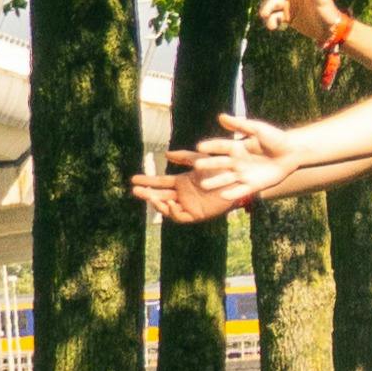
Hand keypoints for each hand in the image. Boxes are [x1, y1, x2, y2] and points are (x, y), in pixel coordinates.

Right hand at [130, 165, 245, 224]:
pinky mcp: (197, 215)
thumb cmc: (222, 169)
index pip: (160, 182)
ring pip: (167, 208)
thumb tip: (165, 154)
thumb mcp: (201, 159)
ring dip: (158, 203)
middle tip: (135, 190)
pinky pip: (180, 216)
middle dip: (147, 193)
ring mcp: (188, 205)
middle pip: (159, 195)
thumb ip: (184, 157)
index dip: (147, 181)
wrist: (238, 180)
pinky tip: (171, 203)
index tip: (133, 179)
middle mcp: (183, 195)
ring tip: (152, 197)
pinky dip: (173, 211)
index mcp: (182, 182)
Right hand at [183, 113, 298, 203]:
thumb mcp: (258, 129)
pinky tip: (223, 195)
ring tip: (204, 185)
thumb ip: (240, 125)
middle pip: (220, 163)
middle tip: (197, 167)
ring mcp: (243, 174)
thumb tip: (221, 117)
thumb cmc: (275, 138)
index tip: (199, 147)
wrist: (293, 152)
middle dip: (209, 165)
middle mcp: (237, 162)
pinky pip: (240, 190)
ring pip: (226, 179)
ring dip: (215, 182)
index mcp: (236, 147)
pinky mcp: (253, 185)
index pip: (220, 146)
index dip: (210, 147)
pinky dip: (232, 194)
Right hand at [252, 0, 342, 44]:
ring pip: (272, 3)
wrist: (329, 31)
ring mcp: (290, 5)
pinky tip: (272, 27)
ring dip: (266, 9)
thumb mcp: (322, 0)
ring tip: (265, 17)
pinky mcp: (288, 17)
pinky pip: (274, 17)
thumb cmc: (328, 13)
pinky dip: (271, 21)